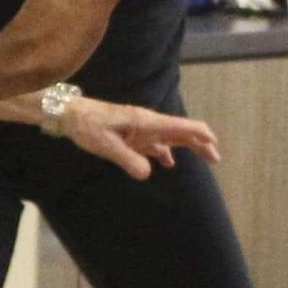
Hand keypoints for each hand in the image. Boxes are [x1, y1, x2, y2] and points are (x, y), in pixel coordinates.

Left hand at [63, 100, 219, 180]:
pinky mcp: (132, 134)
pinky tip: (167, 164)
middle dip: (200, 143)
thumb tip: (148, 173)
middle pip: (182, 132)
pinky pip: (155, 143)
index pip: (181, 126)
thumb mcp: (106, 144)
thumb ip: (127, 159)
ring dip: (187, 147)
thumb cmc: (88, 125)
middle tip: (216, 158)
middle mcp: (148, 124)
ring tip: (202, 159)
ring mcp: (141, 129)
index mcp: (147, 122)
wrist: (71, 114)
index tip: (214, 144)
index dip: (200, 134)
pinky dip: (165, 152)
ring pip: (171, 138)